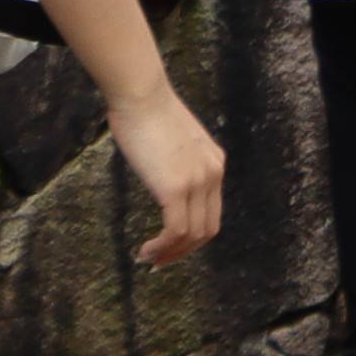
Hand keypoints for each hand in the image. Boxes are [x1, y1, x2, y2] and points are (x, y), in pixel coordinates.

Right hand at [110, 89, 226, 268]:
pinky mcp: (176, 187)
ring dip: (170, 253)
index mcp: (214, 163)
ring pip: (192, 234)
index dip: (193, 235)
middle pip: (208, 228)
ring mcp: (197, 181)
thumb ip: (175, 161)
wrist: (141, 95)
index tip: (170, 245)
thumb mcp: (172, 141)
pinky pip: (176, 230)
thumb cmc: (146, 112)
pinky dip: (163, 246)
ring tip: (149, 258)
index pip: (212, 211)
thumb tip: (160, 175)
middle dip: (184, 250)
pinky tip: (146, 250)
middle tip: (159, 260)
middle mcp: (212, 173)